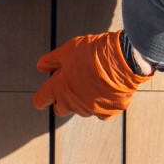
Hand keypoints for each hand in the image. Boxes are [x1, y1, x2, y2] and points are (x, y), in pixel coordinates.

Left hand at [32, 31, 151, 118]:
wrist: (123, 59)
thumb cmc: (93, 52)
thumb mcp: (67, 51)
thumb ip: (51, 60)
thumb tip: (40, 67)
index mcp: (59, 89)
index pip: (40, 101)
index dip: (42, 98)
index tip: (44, 96)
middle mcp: (72, 103)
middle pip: (59, 110)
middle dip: (61, 100)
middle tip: (71, 86)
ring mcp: (90, 109)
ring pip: (80, 110)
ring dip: (82, 100)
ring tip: (92, 82)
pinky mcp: (107, 112)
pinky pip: (100, 112)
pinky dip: (102, 104)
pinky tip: (106, 90)